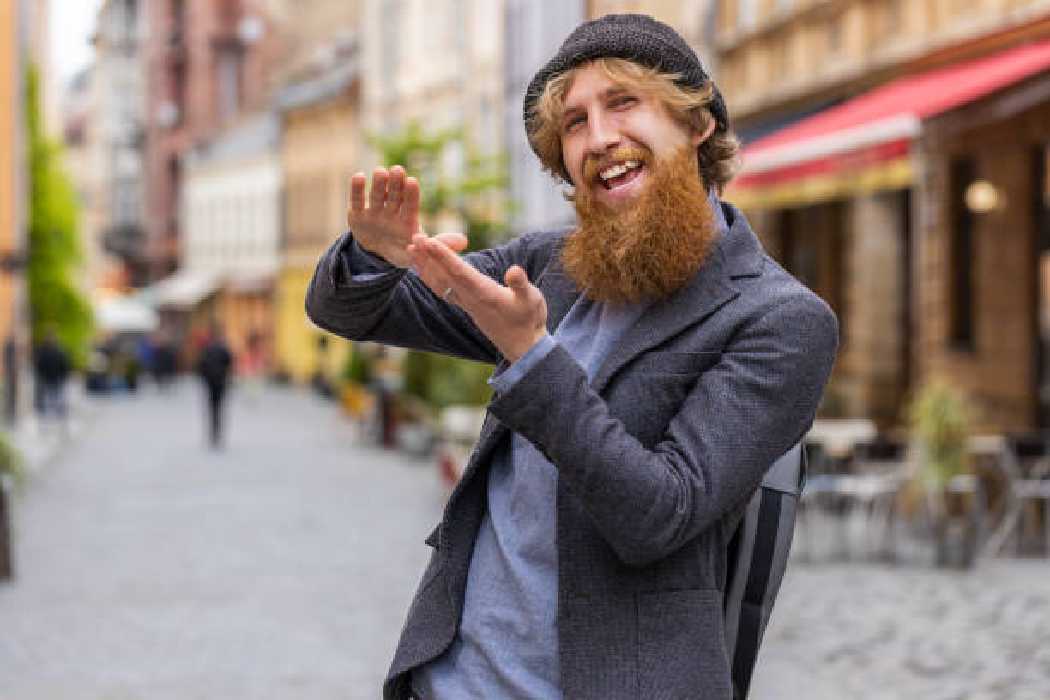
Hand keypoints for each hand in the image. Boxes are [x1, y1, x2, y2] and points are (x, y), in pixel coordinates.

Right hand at [348, 166, 465, 266]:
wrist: (379, 255)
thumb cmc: (404, 250)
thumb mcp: (420, 251)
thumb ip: (439, 244)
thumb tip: (465, 242)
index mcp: (408, 218)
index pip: (411, 204)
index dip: (411, 194)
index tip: (412, 182)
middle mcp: (392, 210)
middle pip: (395, 195)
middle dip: (396, 184)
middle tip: (397, 170)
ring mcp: (375, 211)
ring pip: (377, 195)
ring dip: (379, 183)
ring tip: (380, 171)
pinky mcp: (357, 214)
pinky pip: (357, 201)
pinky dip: (357, 190)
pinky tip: (359, 177)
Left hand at [407, 234, 547, 361]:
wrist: (524, 346)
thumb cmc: (529, 320)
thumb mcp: (532, 300)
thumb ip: (521, 285)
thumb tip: (514, 271)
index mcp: (485, 294)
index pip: (460, 272)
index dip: (443, 257)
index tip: (429, 242)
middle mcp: (471, 298)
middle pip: (444, 275)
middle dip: (429, 256)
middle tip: (414, 237)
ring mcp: (467, 303)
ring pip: (440, 282)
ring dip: (425, 266)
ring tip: (411, 249)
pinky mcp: (467, 306)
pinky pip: (444, 289)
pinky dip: (431, 277)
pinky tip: (423, 270)